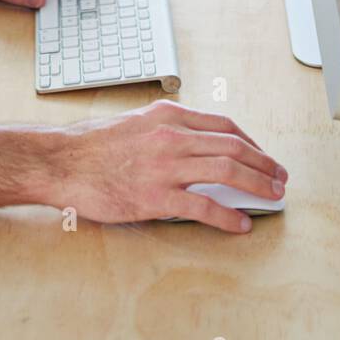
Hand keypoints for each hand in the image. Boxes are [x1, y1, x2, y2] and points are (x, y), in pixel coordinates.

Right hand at [48, 100, 287, 233]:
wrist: (60, 161)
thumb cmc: (92, 145)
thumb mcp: (135, 122)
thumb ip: (165, 127)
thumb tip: (194, 142)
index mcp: (167, 115)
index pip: (223, 125)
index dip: (250, 141)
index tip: (262, 155)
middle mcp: (171, 135)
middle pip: (232, 145)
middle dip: (263, 162)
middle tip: (279, 177)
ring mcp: (164, 165)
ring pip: (226, 170)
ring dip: (256, 183)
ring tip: (272, 196)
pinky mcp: (155, 196)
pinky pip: (202, 205)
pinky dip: (227, 215)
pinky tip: (240, 223)